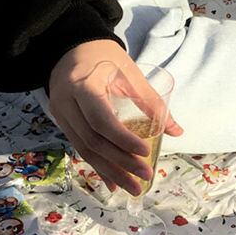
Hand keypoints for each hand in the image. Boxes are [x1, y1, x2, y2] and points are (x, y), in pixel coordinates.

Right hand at [49, 40, 182, 194]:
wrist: (71, 46)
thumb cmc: (103, 55)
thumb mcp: (128, 72)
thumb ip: (150, 101)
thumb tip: (176, 131)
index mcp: (83, 85)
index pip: (101, 120)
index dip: (123, 139)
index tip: (145, 152)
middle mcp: (66, 103)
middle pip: (92, 140)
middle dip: (120, 162)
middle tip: (144, 176)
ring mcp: (60, 114)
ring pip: (84, 150)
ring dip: (110, 171)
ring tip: (132, 188)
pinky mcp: (62, 122)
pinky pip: (80, 148)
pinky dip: (98, 166)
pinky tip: (113, 183)